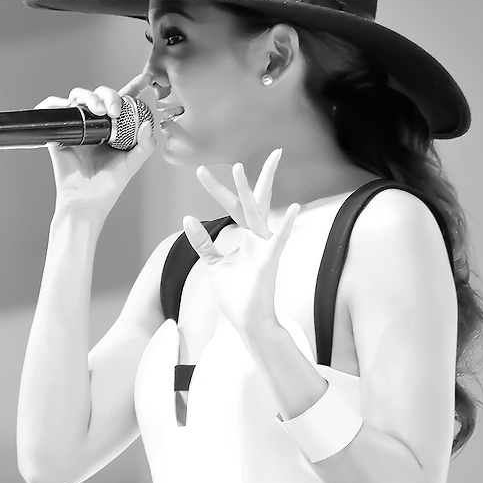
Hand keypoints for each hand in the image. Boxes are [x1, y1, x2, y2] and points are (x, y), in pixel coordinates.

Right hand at [39, 70, 160, 219]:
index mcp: (113, 128)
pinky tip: (66, 106)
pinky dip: (55, 102)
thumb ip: (145, 145)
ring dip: (90, 96)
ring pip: (78, 97)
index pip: (123, 101)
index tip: (146, 79)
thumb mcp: (133, 164)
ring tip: (99, 110)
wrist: (87, 202)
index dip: (134, 87)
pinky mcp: (59, 133)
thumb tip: (148, 125)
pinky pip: (52, 110)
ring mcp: (76, 127)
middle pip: (100, 95)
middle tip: (116, 110)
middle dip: (110, 95)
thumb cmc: (108, 186)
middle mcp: (94, 124)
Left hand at [181, 148, 300, 339]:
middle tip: (232, 161)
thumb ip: (203, 242)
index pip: (231, 206)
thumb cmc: (236, 294)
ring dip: (249, 191)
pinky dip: (285, 225)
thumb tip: (188, 218)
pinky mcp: (269, 261)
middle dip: (239, 181)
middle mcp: (256, 238)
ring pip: (256, 213)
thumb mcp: (214, 263)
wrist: (249, 321)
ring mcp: (264, 248)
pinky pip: (278, 240)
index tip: (201, 170)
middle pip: (248, 202)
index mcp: (245, 237)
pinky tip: (294, 208)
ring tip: (240, 169)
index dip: (216, 188)